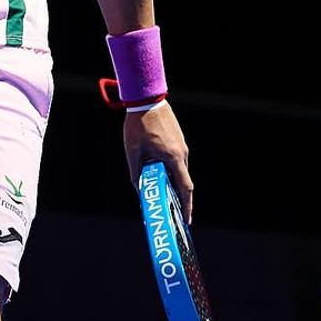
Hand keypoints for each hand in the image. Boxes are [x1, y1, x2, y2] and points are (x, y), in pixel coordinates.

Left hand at [123, 101, 193, 223]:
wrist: (147, 100)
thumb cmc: (139, 126)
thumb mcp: (133, 152)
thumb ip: (137, 173)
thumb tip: (139, 189)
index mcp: (173, 158)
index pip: (185, 188)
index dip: (187, 206)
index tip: (187, 220)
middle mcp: (182, 154)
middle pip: (183, 181)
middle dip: (179, 198)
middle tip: (172, 212)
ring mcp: (182, 146)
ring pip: (179, 171)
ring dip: (173, 183)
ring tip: (164, 194)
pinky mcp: (179, 141)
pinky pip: (177, 161)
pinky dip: (172, 171)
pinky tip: (160, 174)